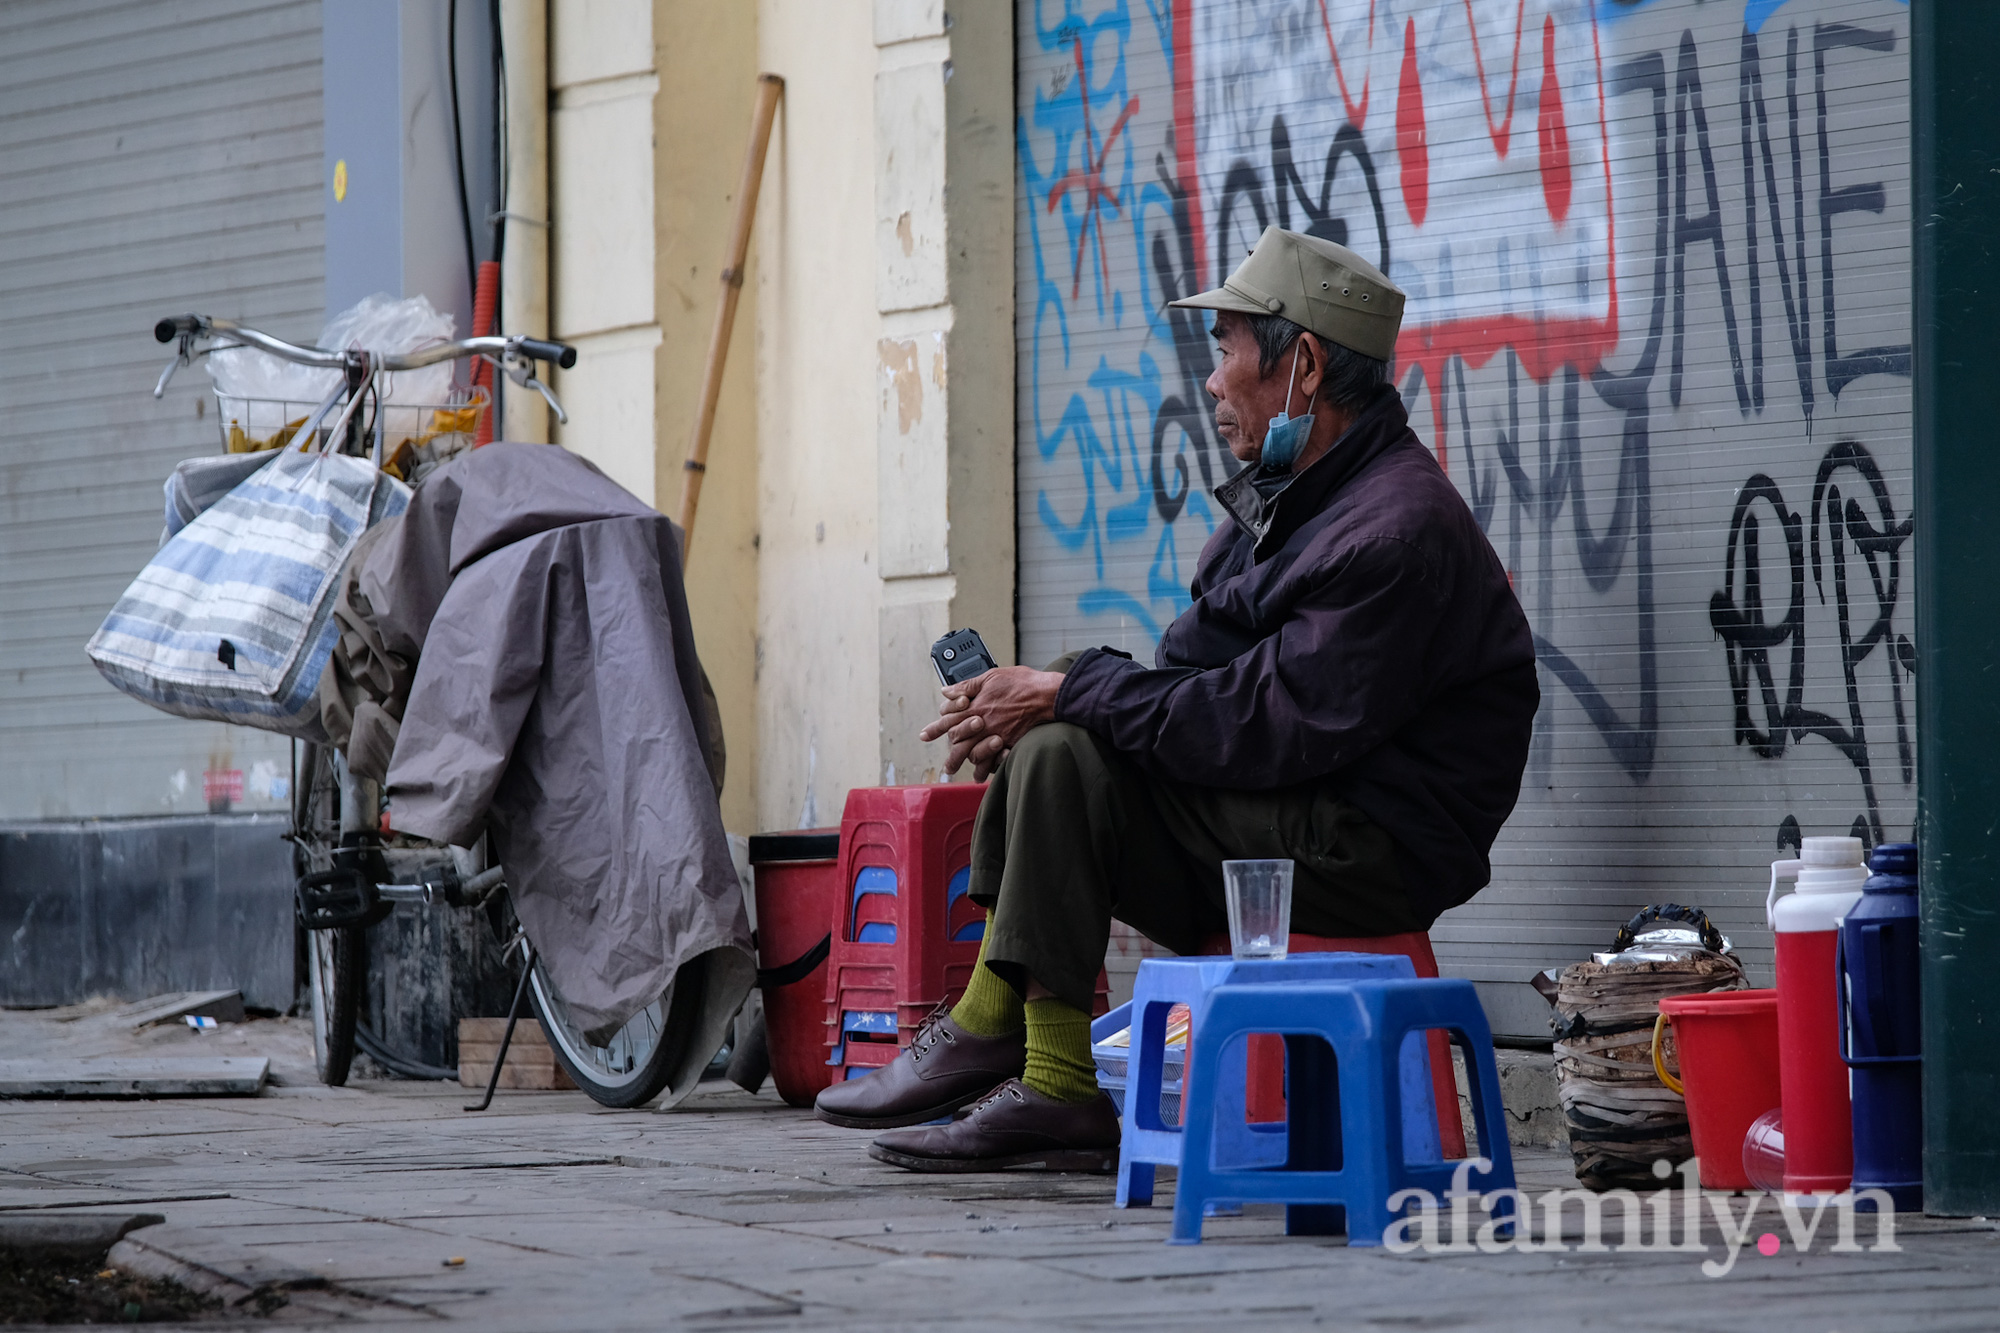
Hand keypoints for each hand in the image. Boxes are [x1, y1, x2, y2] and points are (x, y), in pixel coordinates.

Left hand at [919, 667, 1063, 780]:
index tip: (925, 735)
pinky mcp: (1011, 742)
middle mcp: (983, 723)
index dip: (935, 728)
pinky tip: (985, 773)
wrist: (1047, 694)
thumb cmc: (1022, 683)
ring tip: (963, 775)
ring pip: (975, 754)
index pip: (948, 719)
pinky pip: (995, 759)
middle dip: (950, 756)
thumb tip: (947, 691)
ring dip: (967, 766)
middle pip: (959, 742)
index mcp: (975, 706)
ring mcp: (997, 734)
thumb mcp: (991, 676)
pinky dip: (988, 767)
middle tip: (946, 766)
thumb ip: (967, 685)